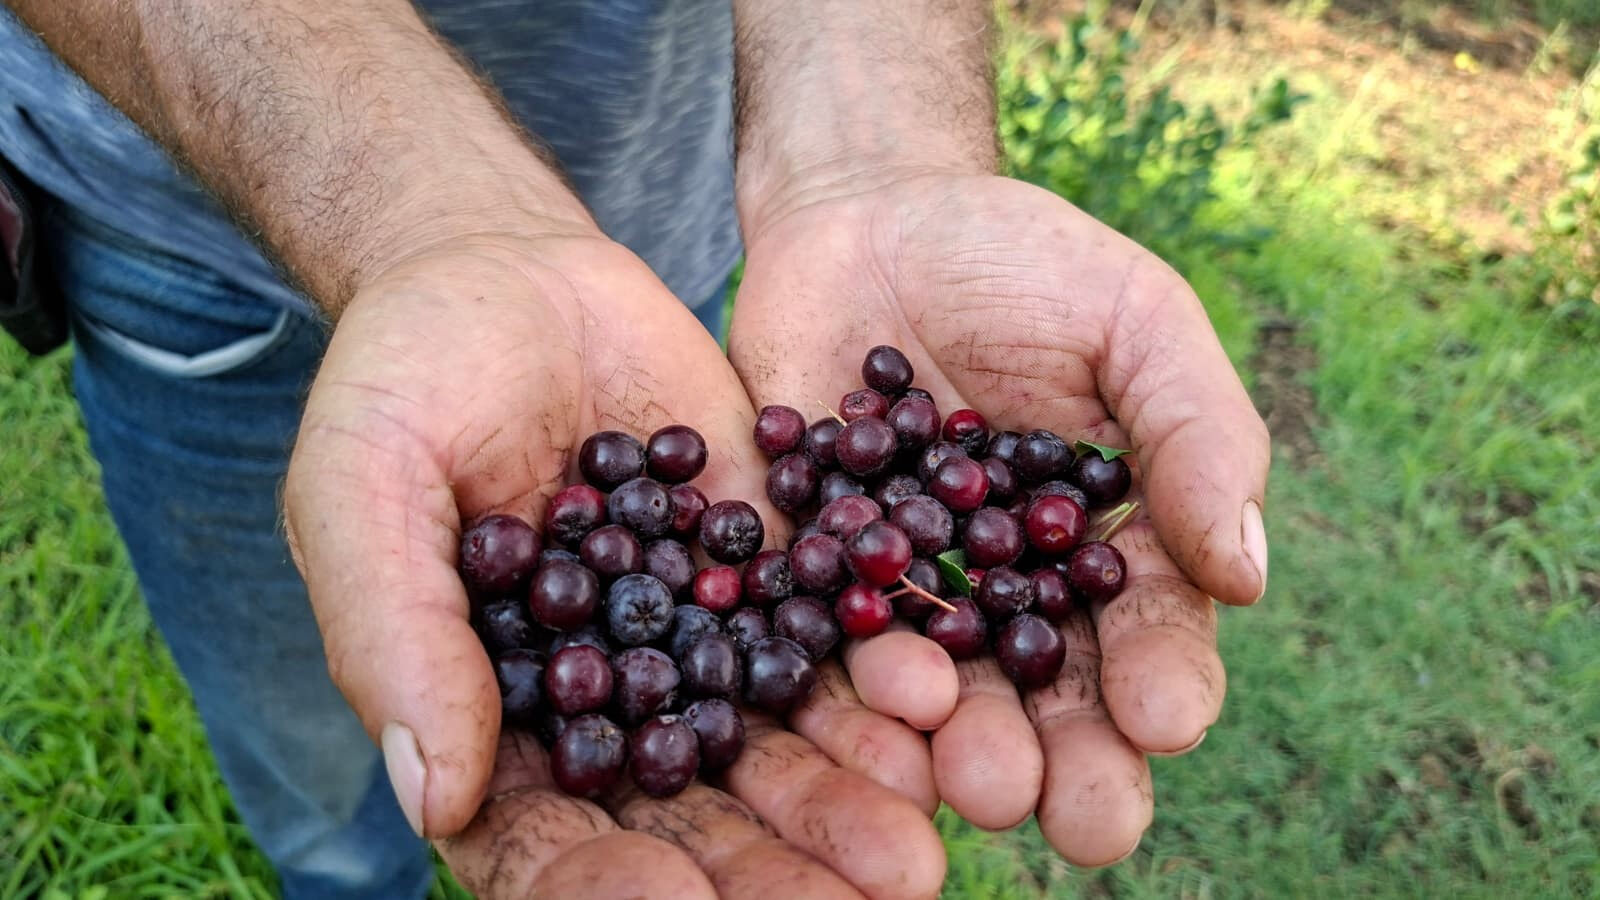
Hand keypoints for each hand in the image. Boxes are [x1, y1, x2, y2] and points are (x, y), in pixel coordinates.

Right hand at [282, 231, 946, 897]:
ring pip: (773, 747)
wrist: (509, 271)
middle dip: (763, 869)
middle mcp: (604, 703)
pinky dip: (880, 683)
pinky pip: (828, 639)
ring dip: (842, 801)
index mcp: (492, 716)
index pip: (543, 838)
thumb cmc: (404, 380)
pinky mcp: (768, 568)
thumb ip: (394, 634)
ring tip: (913, 852)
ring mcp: (694, 639)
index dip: (603, 884)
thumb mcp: (364, 487)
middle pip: (685, 814)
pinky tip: (933, 712)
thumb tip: (435, 800)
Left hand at [729, 172, 1269, 864]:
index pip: (1148, 630)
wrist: (868, 215)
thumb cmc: (1024, 261)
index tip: (1170, 722)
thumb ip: (1195, 432)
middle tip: (1087, 823)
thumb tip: (1248, 575)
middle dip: (1070, 758)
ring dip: (960, 742)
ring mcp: (905, 586)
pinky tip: (866, 715)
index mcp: (1106, 542)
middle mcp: (1006, 589)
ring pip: (937, 685)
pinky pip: (822, 631)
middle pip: (1045, 691)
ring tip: (980, 786)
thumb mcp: (1133, 319)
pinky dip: (842, 675)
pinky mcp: (810, 567)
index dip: (1164, 679)